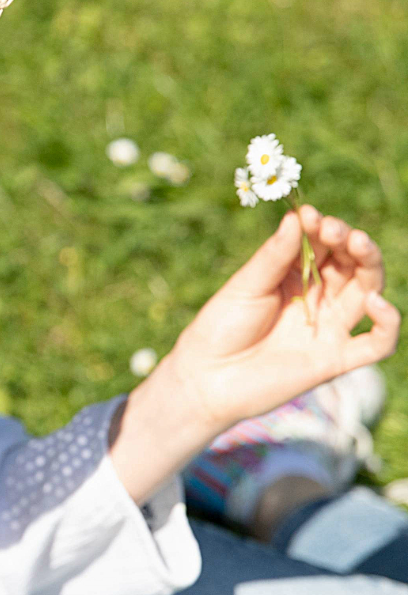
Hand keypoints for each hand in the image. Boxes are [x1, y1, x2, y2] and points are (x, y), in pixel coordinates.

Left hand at [166, 204, 398, 435]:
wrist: (207, 378)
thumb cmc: (221, 327)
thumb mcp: (246, 286)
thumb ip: (274, 256)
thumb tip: (296, 218)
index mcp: (295, 275)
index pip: (323, 245)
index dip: (321, 228)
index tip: (309, 216)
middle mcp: (318, 298)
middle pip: (351, 264)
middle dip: (348, 241)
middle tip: (334, 230)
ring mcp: (329, 327)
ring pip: (368, 291)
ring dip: (370, 265)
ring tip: (357, 244)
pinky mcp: (335, 359)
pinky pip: (376, 344)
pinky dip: (388, 323)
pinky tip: (376, 302)